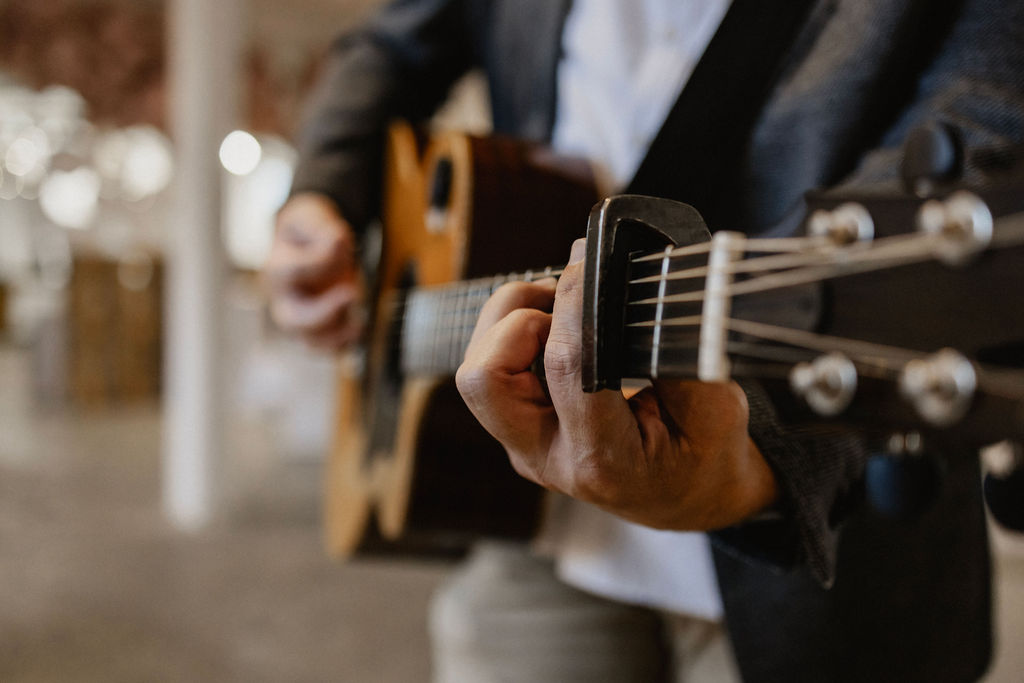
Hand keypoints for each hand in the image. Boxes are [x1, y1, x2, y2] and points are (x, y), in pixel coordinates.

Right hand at [265, 192, 364, 348]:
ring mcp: (300, 318)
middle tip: (351, 294)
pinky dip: (346, 342)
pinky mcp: (319, 329)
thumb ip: (320, 227)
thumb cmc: (308, 232)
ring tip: (360, 317)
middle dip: (323, 313)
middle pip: (292, 320)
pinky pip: (329, 348)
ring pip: (311, 340)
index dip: (319, 259)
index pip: (291, 271)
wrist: (309, 244)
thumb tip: (337, 240)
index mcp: (276, 269)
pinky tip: (359, 326)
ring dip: (339, 332)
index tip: (340, 241)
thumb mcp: (309, 217)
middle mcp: (284, 299)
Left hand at [456, 239, 778, 530]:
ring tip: (558, 305)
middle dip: (516, 319)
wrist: (687, 498)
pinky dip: (512, 338)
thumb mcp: (717, 407)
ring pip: (476, 374)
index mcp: (605, 461)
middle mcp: (550, 459)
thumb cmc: (706, 454)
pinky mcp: (518, 434)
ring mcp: (527, 449)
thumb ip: (673, 352)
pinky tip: (555, 327)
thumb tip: (625, 283)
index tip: (587, 261)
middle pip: (485, 379)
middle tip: (563, 295)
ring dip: (507, 324)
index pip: (569, 369)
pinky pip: (491, 377)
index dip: (573, 305)